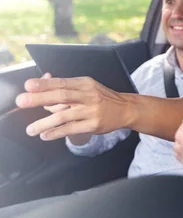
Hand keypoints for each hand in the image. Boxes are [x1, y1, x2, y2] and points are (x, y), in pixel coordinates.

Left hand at [15, 75, 134, 140]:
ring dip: (44, 123)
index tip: (28, 85)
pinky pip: (72, 129)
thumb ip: (64, 88)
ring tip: (31, 129)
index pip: (62, 83)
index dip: (45, 84)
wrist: (125, 109)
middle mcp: (88, 96)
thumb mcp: (86, 88)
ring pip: (64, 116)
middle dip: (40, 98)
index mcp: (85, 83)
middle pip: (62, 96)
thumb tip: (41, 86)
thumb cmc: (101, 98)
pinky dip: (57, 133)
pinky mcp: (94, 125)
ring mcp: (91, 111)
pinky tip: (46, 135)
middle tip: (22, 101)